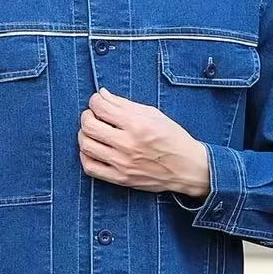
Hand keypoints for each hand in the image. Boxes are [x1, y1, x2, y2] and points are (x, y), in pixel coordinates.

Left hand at [78, 88, 210, 196]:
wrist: (188, 168)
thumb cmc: (173, 138)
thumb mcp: (153, 114)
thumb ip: (125, 104)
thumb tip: (102, 94)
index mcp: (137, 125)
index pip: (101, 108)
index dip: (94, 101)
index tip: (97, 101)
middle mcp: (128, 144)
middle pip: (89, 126)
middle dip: (86, 116)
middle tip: (92, 115)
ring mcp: (122, 164)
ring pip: (86, 146)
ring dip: (84, 134)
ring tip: (92, 131)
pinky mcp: (120, 179)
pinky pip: (90, 168)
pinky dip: (85, 156)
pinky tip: (93, 149)